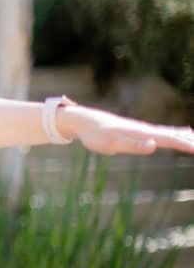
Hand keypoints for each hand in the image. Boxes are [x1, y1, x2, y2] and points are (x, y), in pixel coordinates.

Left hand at [69, 108, 193, 155]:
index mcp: (141, 133)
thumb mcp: (111, 144)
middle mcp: (145, 129)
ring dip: (186, 136)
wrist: (85, 122)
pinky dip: (176, 133)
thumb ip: (133, 145)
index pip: (169, 139)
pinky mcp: (138, 131)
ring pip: (170, 132)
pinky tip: (182, 133)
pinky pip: (163, 132)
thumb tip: (155, 145)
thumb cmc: (96, 135)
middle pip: (173, 135)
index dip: (184, 144)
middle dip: (189, 140)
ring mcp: (143, 129)